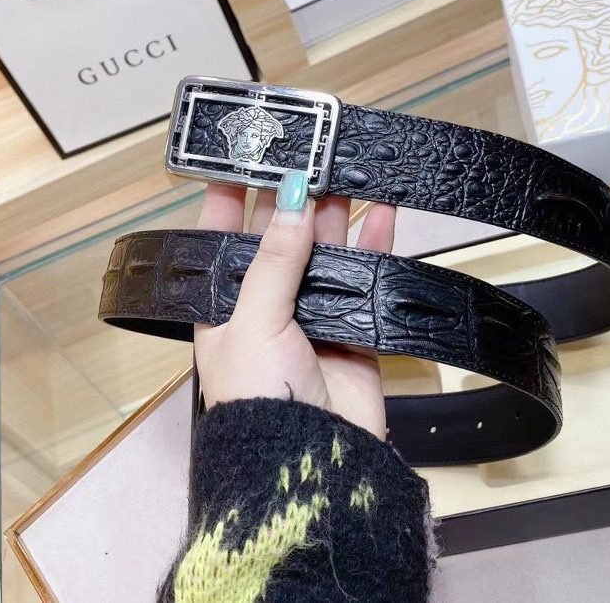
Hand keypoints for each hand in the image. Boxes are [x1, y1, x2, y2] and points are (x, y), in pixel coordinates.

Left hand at [193, 171, 396, 438]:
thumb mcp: (253, 318)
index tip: (249, 151)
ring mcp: (311, 314)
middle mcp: (265, 304)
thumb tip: (291, 195)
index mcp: (224, 302)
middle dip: (293, 194)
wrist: (308, 462)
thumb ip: (276, 256)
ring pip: (325, 250)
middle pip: (280, 235)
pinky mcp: (354, 328)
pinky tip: (384, 211)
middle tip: (310, 148)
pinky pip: (366, 276)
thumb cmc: (257, 400)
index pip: (224, 236)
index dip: (234, 194)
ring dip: (336, 212)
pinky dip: (376, 244)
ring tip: (347, 168)